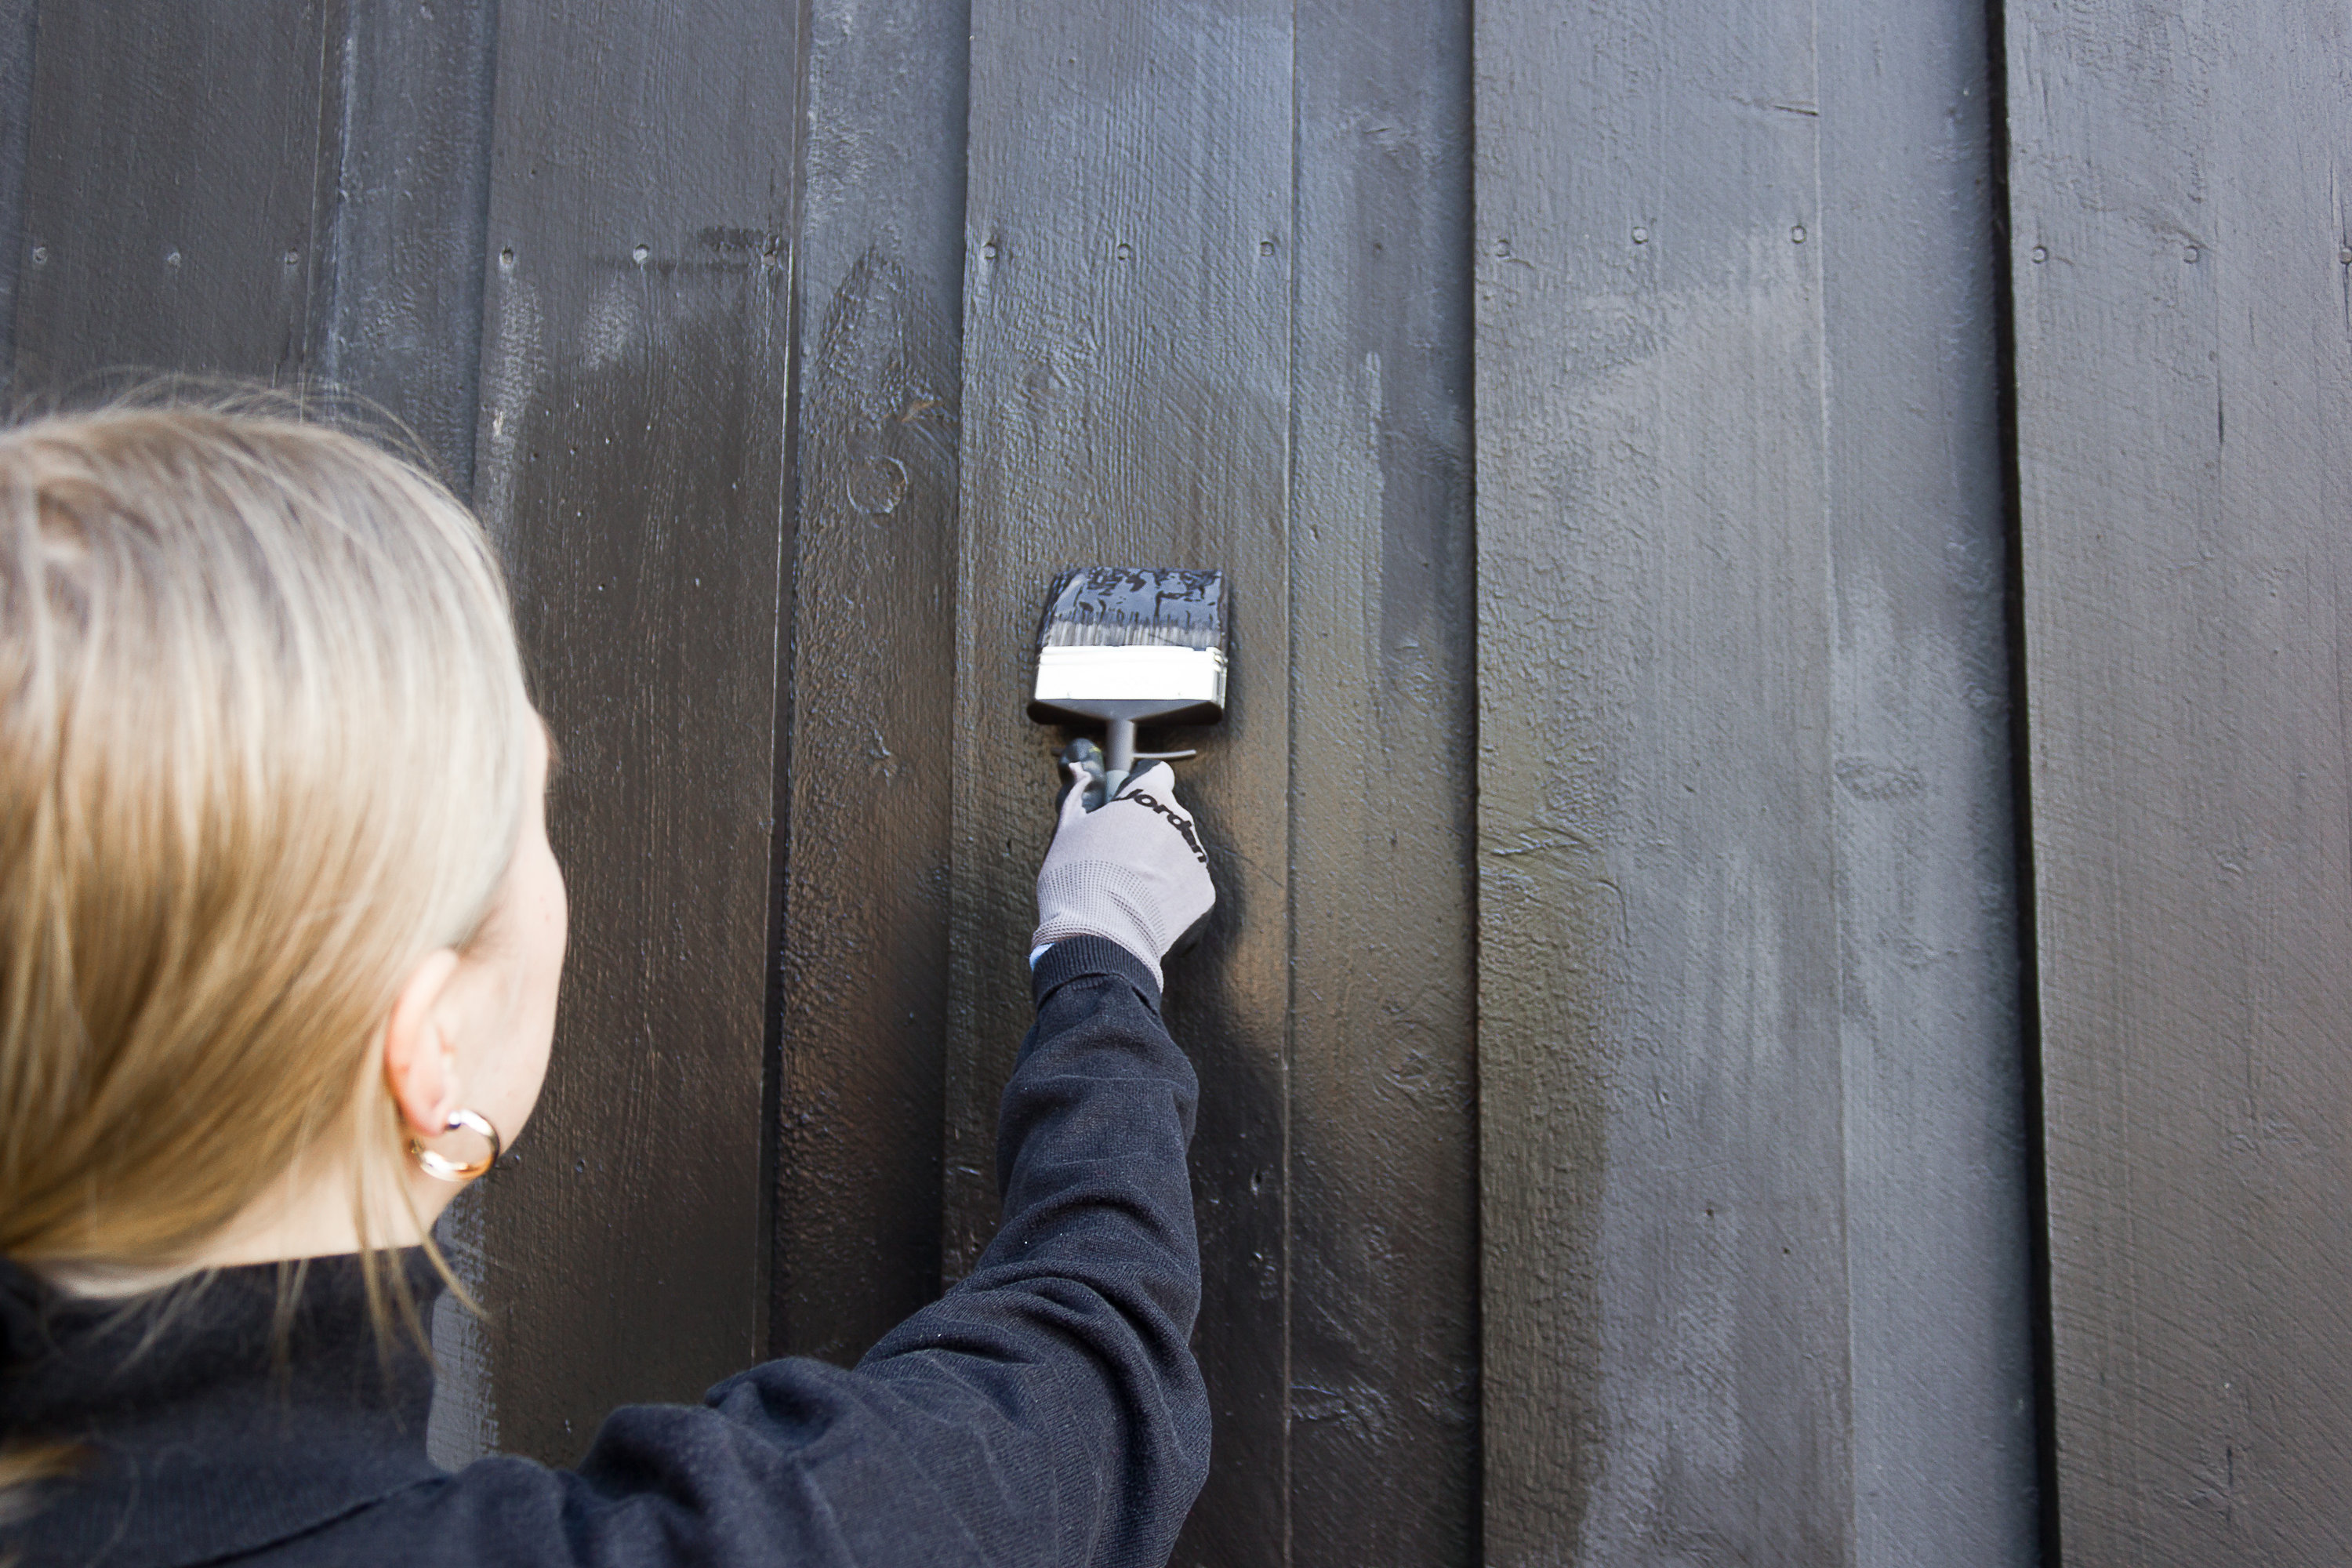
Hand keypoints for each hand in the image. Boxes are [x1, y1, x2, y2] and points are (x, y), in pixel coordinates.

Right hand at [1033, 761, 1215, 986]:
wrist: (1099, 938)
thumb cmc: (1075, 878)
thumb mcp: (1066, 831)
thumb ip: (1078, 797)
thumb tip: (1078, 773)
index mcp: (1148, 798)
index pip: (1156, 776)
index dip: (1139, 791)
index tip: (1124, 808)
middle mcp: (1180, 821)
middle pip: (1167, 819)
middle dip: (1148, 834)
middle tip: (1117, 861)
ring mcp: (1196, 858)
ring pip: (1178, 855)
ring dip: (1160, 867)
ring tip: (1127, 893)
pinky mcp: (1205, 894)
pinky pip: (1187, 889)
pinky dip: (1170, 899)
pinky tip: (1143, 913)